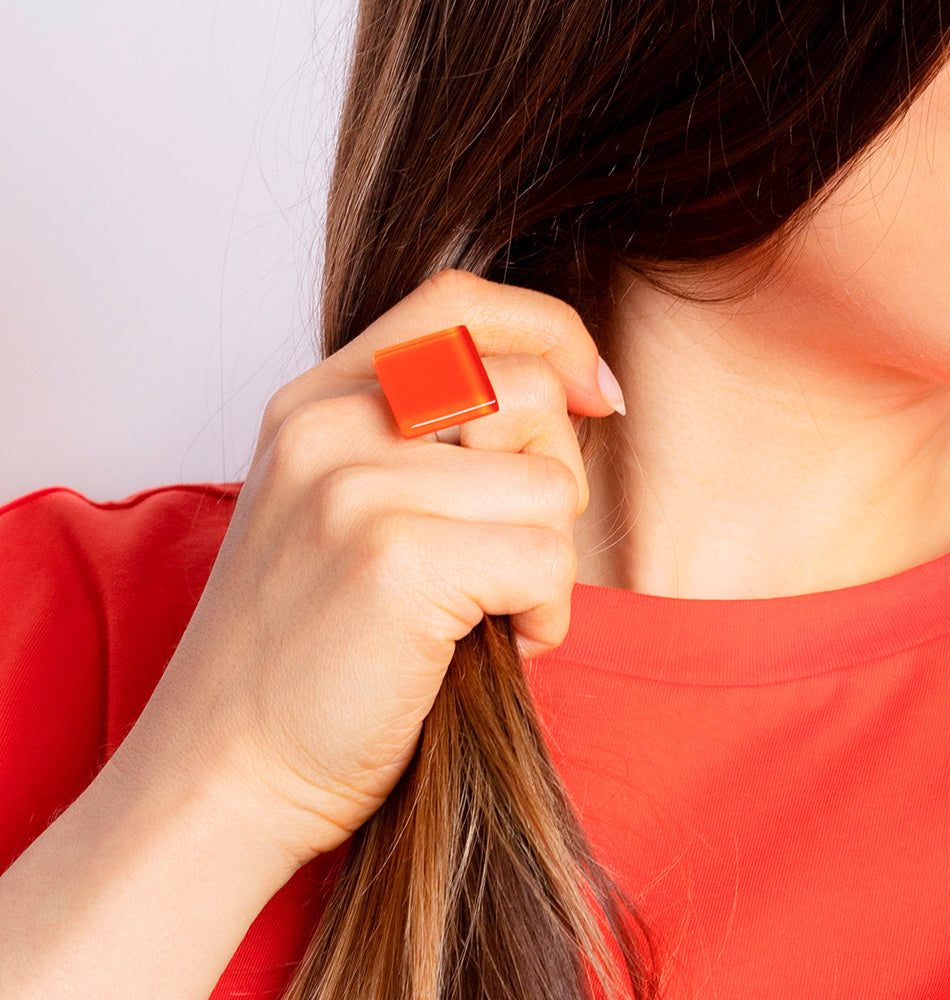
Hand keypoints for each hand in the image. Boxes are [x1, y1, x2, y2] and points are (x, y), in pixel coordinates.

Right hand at [115, 269, 622, 869]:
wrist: (224, 772)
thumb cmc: (307, 650)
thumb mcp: (337, 508)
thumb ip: (421, 439)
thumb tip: (564, 395)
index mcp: (316, 401)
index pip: (460, 301)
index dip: (551, 333)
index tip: (594, 396)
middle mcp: (330, 425)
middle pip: (529, 389)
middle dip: (555, 476)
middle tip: (507, 552)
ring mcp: (356, 487)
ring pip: (550, 485)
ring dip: (545, 561)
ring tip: (485, 611)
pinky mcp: (396, 559)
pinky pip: (547, 559)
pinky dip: (543, 615)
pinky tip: (492, 646)